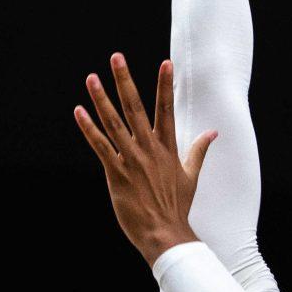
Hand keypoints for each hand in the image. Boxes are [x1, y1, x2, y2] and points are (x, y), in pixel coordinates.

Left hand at [73, 54, 216, 266]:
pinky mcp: (116, 174)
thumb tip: (213, 133)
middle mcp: (149, 148)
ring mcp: (132, 160)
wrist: (165, 234)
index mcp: (167, 147)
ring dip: (101, 99)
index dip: (165, 85)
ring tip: (92, 78)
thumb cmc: (177, 207)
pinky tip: (79, 112)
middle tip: (116, 57)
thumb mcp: (191, 176)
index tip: (165, 62)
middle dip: (125, 80)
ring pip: (114, 123)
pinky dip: (89, 129)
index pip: (167, 109)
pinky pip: (100, 146)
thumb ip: (199, 151)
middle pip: (135, 107)